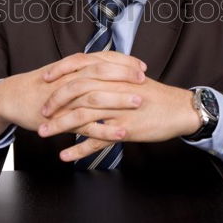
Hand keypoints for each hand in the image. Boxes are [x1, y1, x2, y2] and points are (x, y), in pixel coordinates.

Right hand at [0, 51, 146, 141]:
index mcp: (73, 68)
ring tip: (139, 103)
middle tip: (144, 80)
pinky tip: (120, 134)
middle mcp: (71, 80)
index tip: (141, 66)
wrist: (12, 97)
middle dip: (125, 76)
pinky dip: (104, 130)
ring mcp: (67, 101)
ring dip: (119, 100)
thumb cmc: (39, 85)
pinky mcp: (62, 120)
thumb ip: (82, 69)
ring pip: (96, 98)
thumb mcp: (62, 72)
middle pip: (102, 74)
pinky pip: (86, 126)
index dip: (123, 62)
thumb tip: (105, 66)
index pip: (103, 60)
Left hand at [39, 66, 201, 161]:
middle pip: (76, 92)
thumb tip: (88, 69)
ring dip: (60, 126)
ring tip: (44, 134)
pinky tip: (65, 156)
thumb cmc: (154, 94)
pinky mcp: (125, 130)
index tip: (44, 79)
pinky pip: (97, 141)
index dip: (60, 72)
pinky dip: (79, 150)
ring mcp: (118, 110)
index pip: (80, 66)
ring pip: (82, 117)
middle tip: (42, 112)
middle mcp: (114, 89)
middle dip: (55, 102)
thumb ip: (110, 72)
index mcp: (114, 73)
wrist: (180, 109)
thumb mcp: (131, 76)